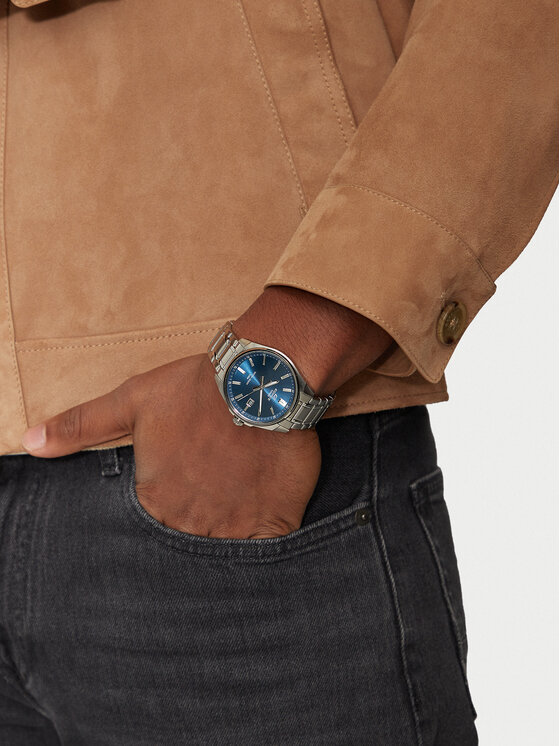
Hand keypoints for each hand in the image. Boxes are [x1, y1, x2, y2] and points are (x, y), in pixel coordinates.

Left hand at [20, 353, 321, 537]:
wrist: (260, 379)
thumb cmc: (195, 390)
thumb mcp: (132, 401)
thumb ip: (81, 426)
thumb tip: (31, 443)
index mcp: (156, 500)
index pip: (152, 532)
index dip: (169, 515)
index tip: (183, 499)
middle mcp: (191, 523)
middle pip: (190, 545)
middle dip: (198, 530)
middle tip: (212, 504)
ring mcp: (234, 527)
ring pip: (226, 552)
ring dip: (228, 539)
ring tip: (235, 514)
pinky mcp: (274, 523)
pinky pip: (267, 553)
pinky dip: (264, 547)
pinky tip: (263, 530)